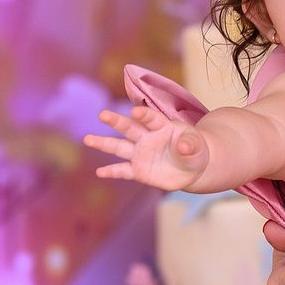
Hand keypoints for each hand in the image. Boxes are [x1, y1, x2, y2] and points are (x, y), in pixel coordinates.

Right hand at [83, 106, 208, 190]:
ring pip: (119, 147)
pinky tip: (99, 172)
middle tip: (102, 114)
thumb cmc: (194, 150)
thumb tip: (184, 147)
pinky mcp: (137, 170)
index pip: (151, 118)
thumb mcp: (197, 146)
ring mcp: (140, 153)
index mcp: (162, 126)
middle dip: (117, 121)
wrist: (191, 168)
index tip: (135, 112)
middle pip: (129, 128)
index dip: (144, 115)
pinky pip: (122, 170)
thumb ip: (190, 145)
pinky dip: (111, 172)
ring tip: (87, 139)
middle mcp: (147, 137)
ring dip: (104, 143)